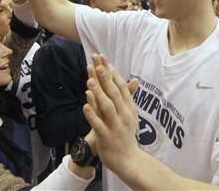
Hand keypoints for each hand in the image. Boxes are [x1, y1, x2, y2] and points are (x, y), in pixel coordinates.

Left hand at [83, 54, 139, 173]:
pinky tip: (84, 105)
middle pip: (114, 92)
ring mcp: (116, 125)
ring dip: (98, 93)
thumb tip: (134, 79)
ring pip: (106, 107)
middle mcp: (124, 114)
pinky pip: (98, 124)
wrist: (128, 160)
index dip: (111, 72)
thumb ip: (127, 96)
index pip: (121, 85)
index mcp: (129, 107)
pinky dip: (92, 114)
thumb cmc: (126, 134)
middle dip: (105, 77)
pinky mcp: (107, 137)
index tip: (103, 59)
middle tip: (96, 63)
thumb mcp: (129, 113)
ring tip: (89, 81)